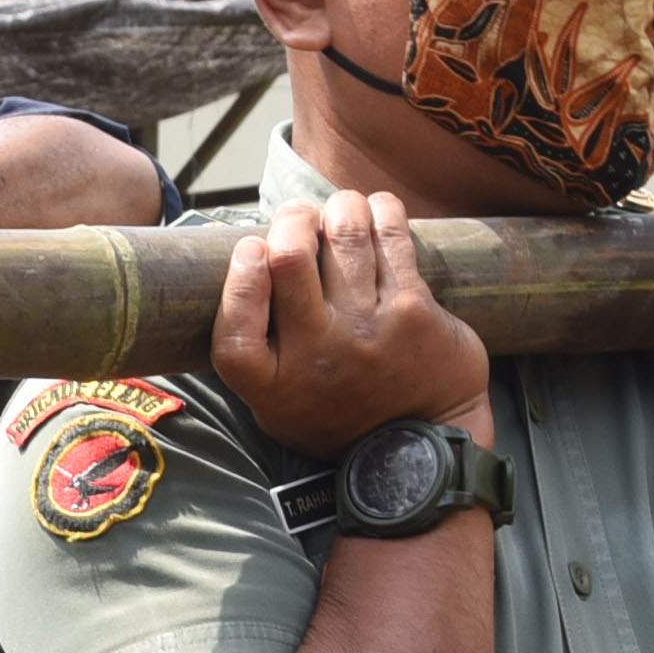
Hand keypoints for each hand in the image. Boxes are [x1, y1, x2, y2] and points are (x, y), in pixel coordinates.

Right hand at [209, 190, 492, 456]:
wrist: (418, 446)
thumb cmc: (339, 416)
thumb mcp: (277, 406)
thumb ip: (256, 355)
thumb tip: (252, 267)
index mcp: (270, 385)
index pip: (235, 324)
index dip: (240, 275)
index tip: (251, 248)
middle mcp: (315, 354)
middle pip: (289, 259)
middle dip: (293, 218)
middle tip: (301, 216)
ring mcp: (366, 330)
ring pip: (344, 236)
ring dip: (341, 206)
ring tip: (343, 208)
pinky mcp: (412, 311)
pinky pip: (392, 240)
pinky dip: (383, 212)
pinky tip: (379, 208)